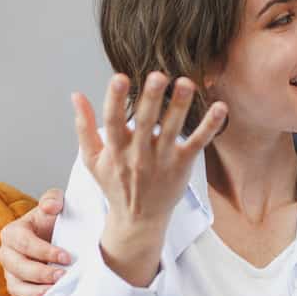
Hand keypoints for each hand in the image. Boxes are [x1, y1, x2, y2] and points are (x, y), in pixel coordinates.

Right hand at [0, 188, 68, 295]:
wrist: (61, 240)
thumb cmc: (56, 222)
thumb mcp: (56, 205)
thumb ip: (53, 199)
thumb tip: (51, 206)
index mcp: (12, 233)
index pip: (23, 243)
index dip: (44, 251)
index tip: (66, 257)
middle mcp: (7, 256)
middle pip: (17, 268)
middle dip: (40, 273)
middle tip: (63, 276)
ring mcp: (11, 277)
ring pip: (16, 289)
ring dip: (37, 293)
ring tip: (57, 292)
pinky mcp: (19, 294)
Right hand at [73, 72, 226, 286]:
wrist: (138, 219)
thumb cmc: (115, 185)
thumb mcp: (92, 159)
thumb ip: (84, 126)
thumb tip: (76, 95)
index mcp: (115, 150)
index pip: (112, 122)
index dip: (114, 100)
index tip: (119, 77)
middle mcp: (138, 154)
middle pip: (144, 123)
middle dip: (150, 99)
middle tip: (157, 76)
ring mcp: (162, 160)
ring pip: (171, 130)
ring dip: (179, 106)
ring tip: (186, 83)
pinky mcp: (182, 165)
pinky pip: (198, 143)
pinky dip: (209, 126)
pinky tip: (220, 108)